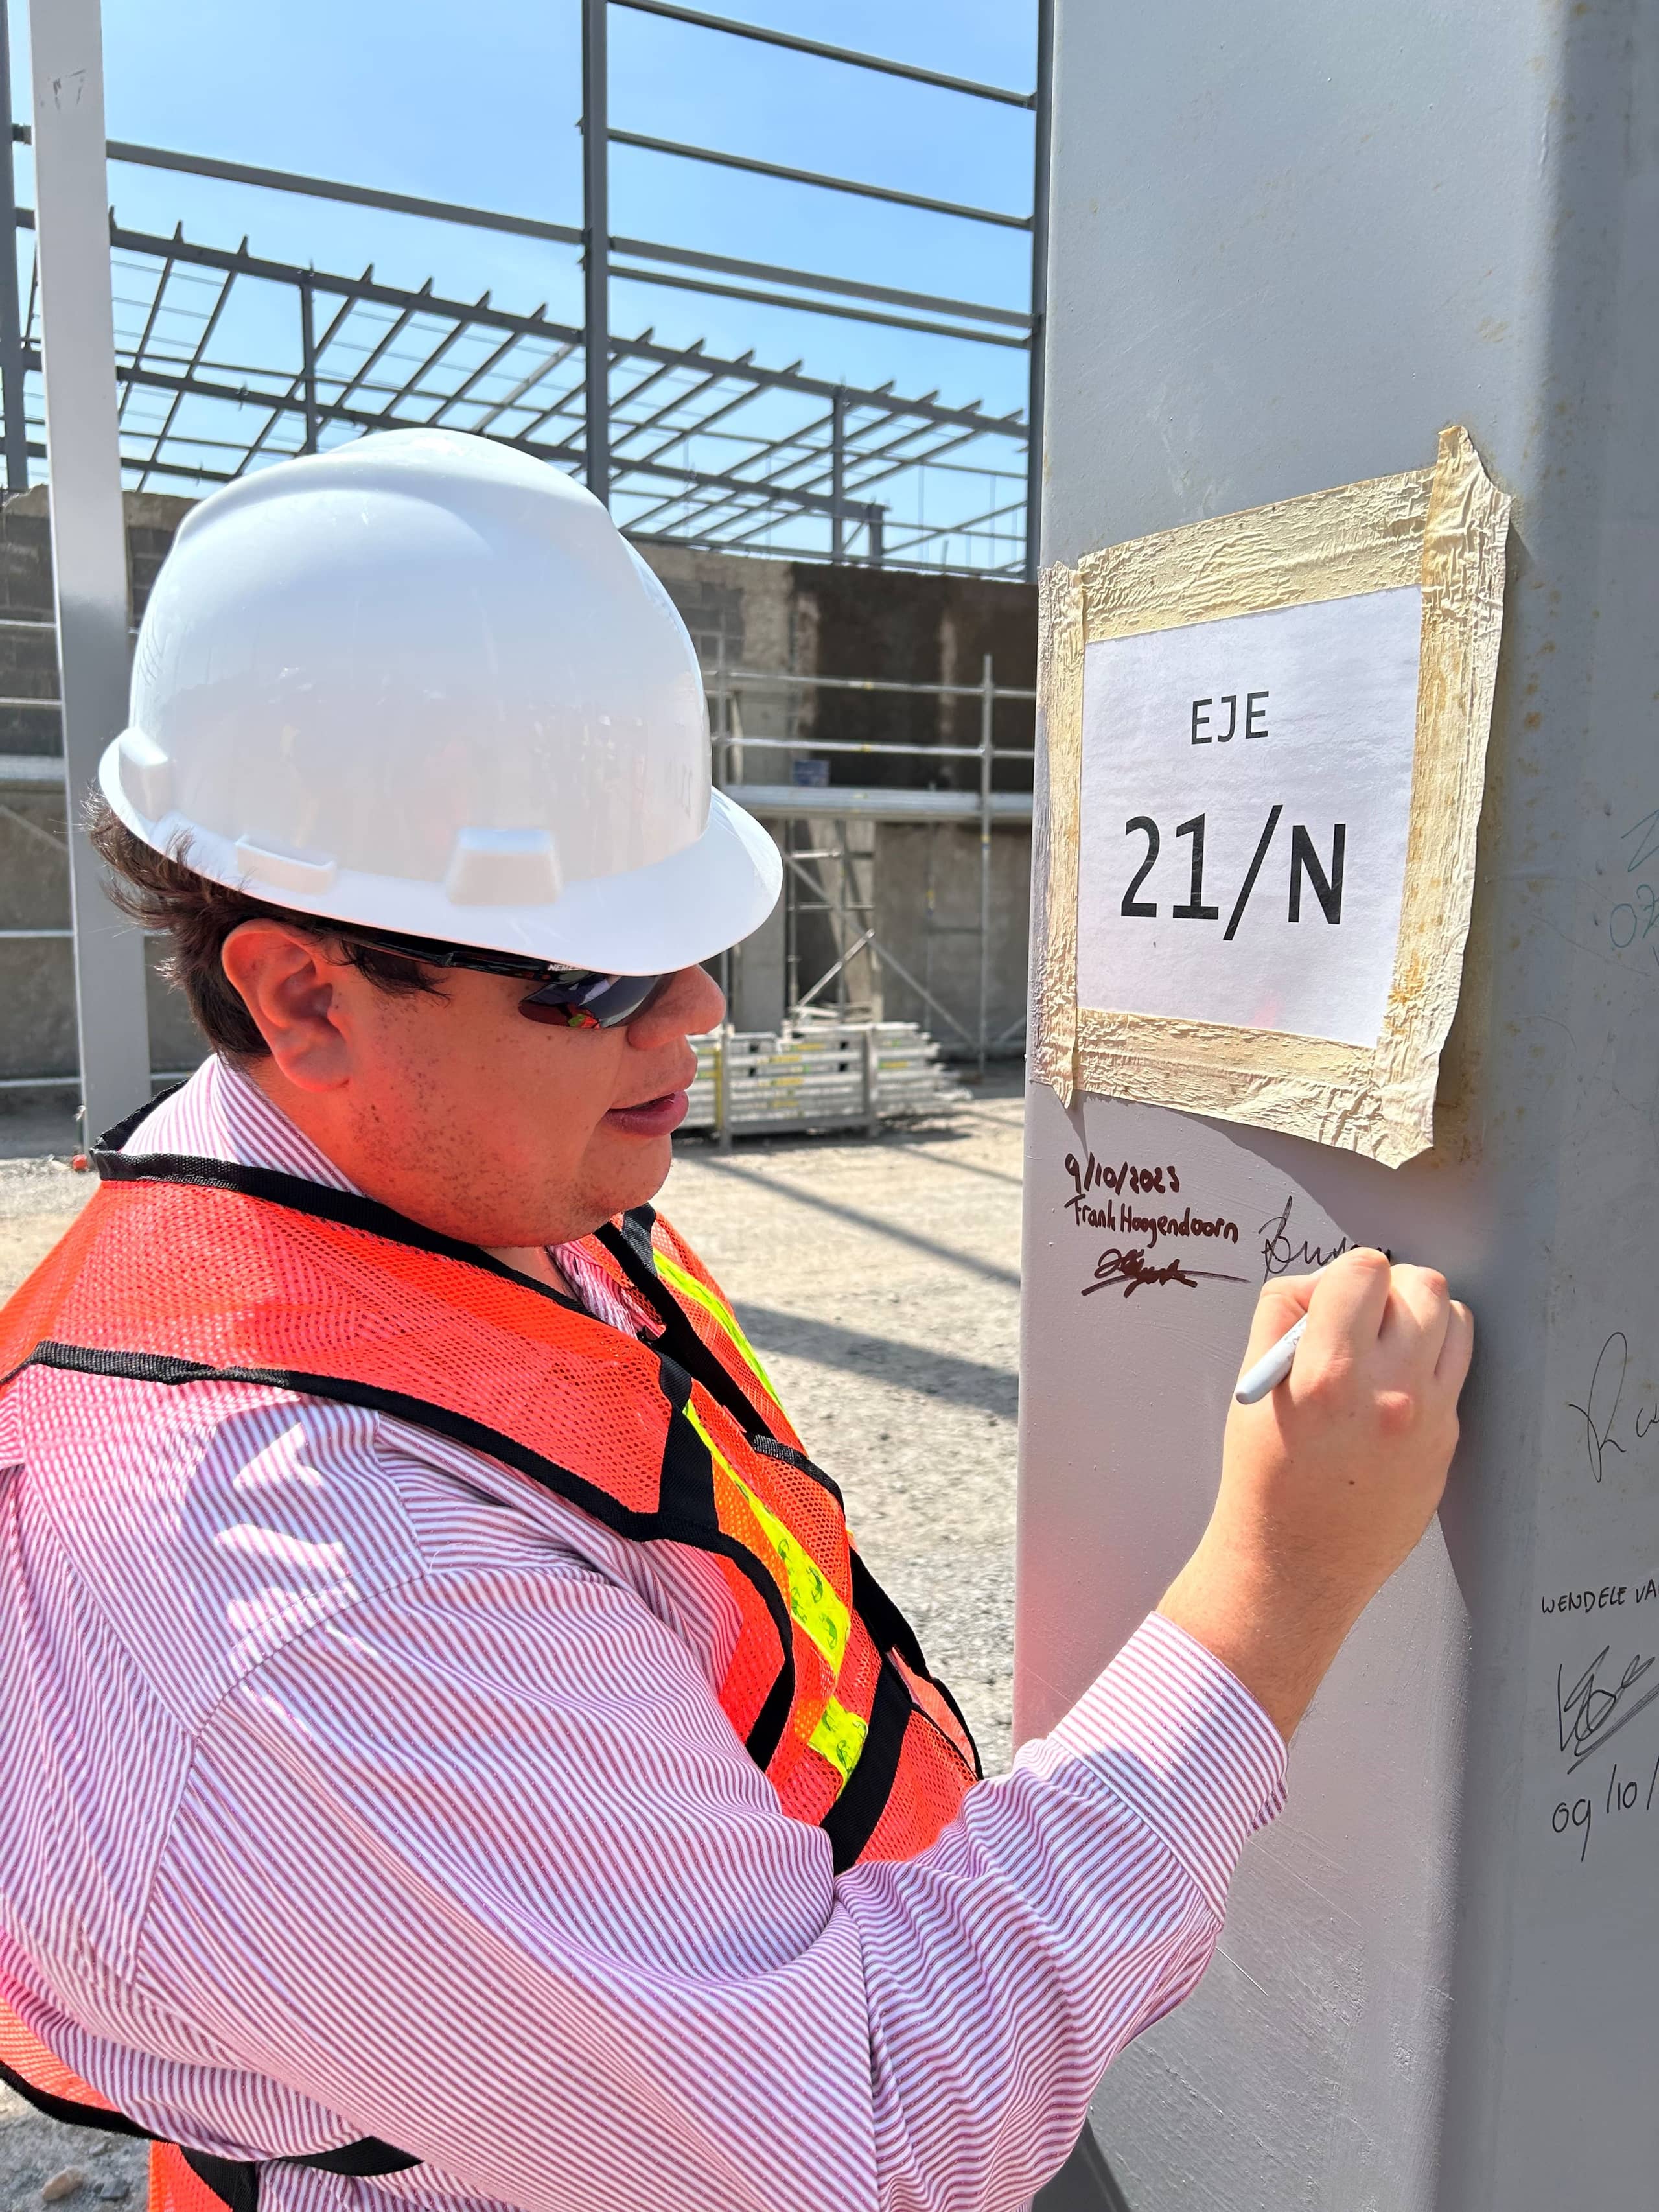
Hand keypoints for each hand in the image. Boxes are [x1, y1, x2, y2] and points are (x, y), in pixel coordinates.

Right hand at [1158, 1249, 1472, 1742]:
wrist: (1297, 1568)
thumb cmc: (1263, 1476)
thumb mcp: (1253, 1389)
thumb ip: (1284, 1319)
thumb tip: (1326, 1283)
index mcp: (1327, 1372)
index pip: (1363, 1269)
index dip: (1342, 1275)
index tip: (1330, 1299)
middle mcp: (1389, 1392)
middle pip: (1421, 1284)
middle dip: (1388, 1289)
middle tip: (1361, 1317)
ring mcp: (1428, 1420)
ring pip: (1454, 1318)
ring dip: (1420, 1318)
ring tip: (1386, 1346)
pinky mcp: (1448, 1443)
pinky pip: (1456, 1370)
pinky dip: (1430, 1362)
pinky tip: (1394, 1391)